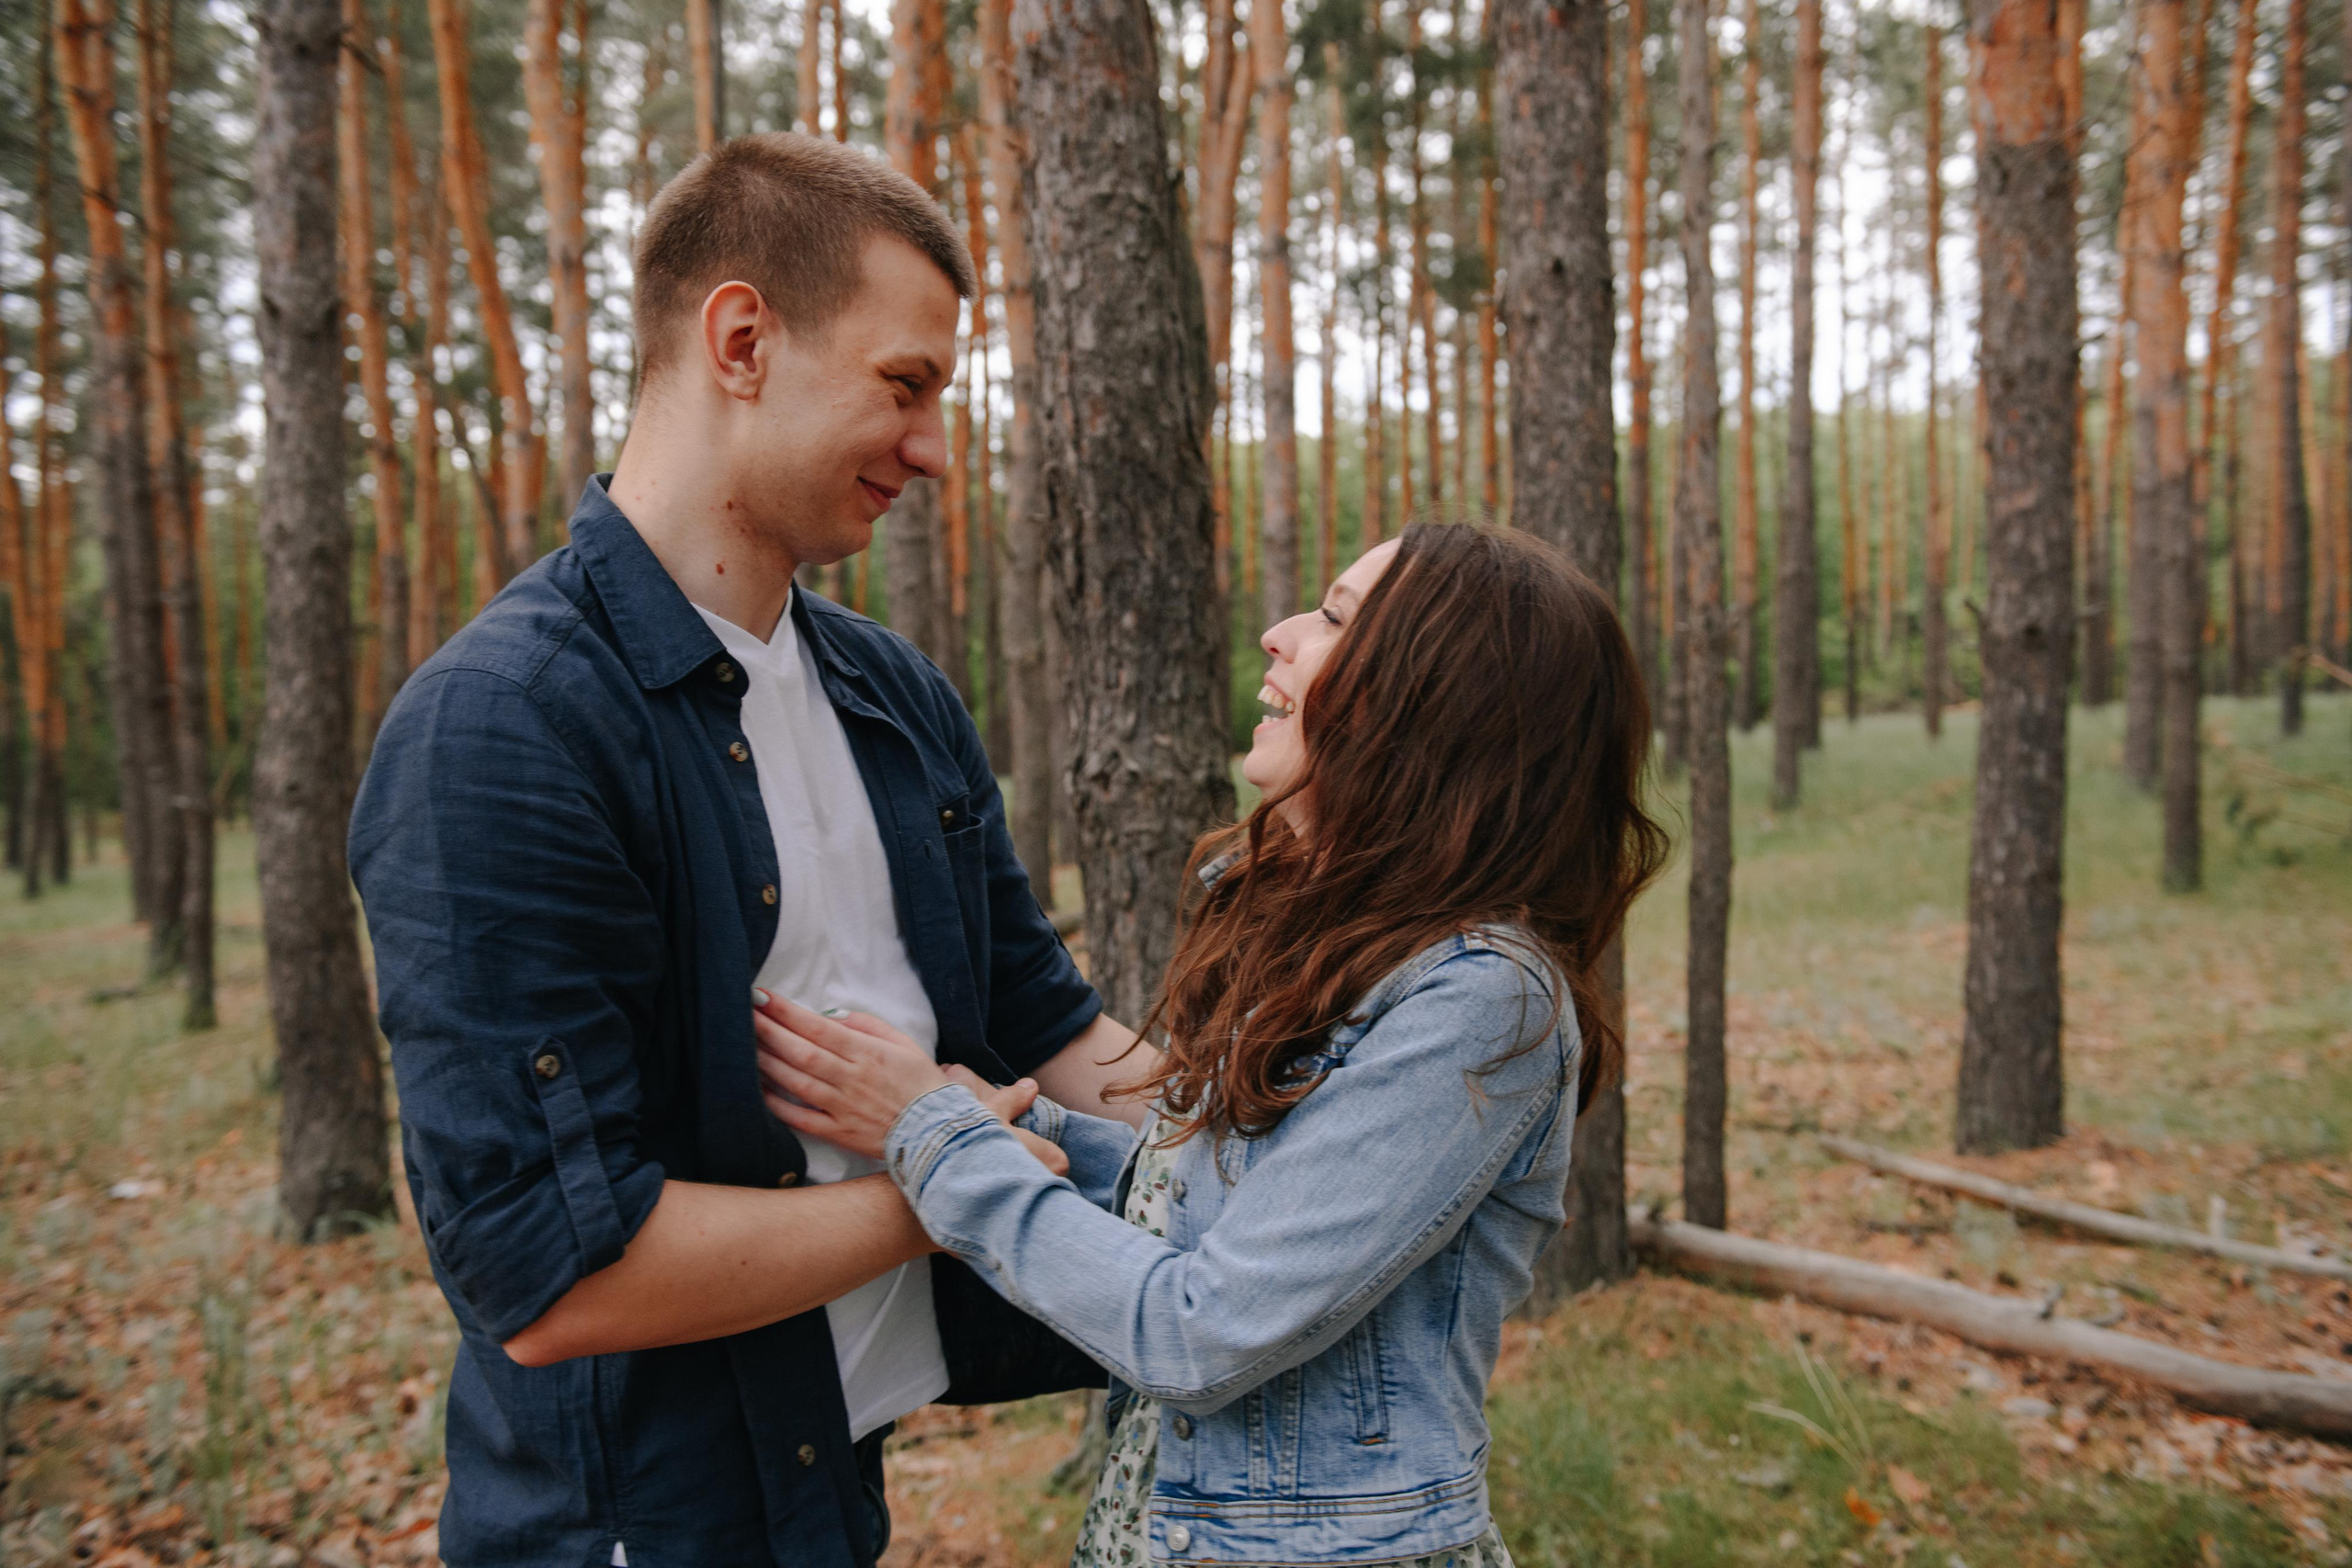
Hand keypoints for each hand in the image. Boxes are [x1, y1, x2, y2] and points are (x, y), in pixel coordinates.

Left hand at [753, 996, 1067, 1176]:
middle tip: (741, 1014)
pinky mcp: (838, 1133)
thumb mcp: (902, 1042)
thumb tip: (829, 1017)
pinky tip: (759, 1090)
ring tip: (742, 1045)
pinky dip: (778, 1105)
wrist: (939, 1133)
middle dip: (767, 1031)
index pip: (818, 1027)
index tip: (761, 997)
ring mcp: (842, 1108)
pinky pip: (801, 1118)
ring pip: (795, 1082)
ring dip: (766, 1063)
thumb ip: (866, 1025)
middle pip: (800, 1052)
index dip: (786, 1012)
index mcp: (867, 1053)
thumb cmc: (920, 1083)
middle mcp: (850, 1079)